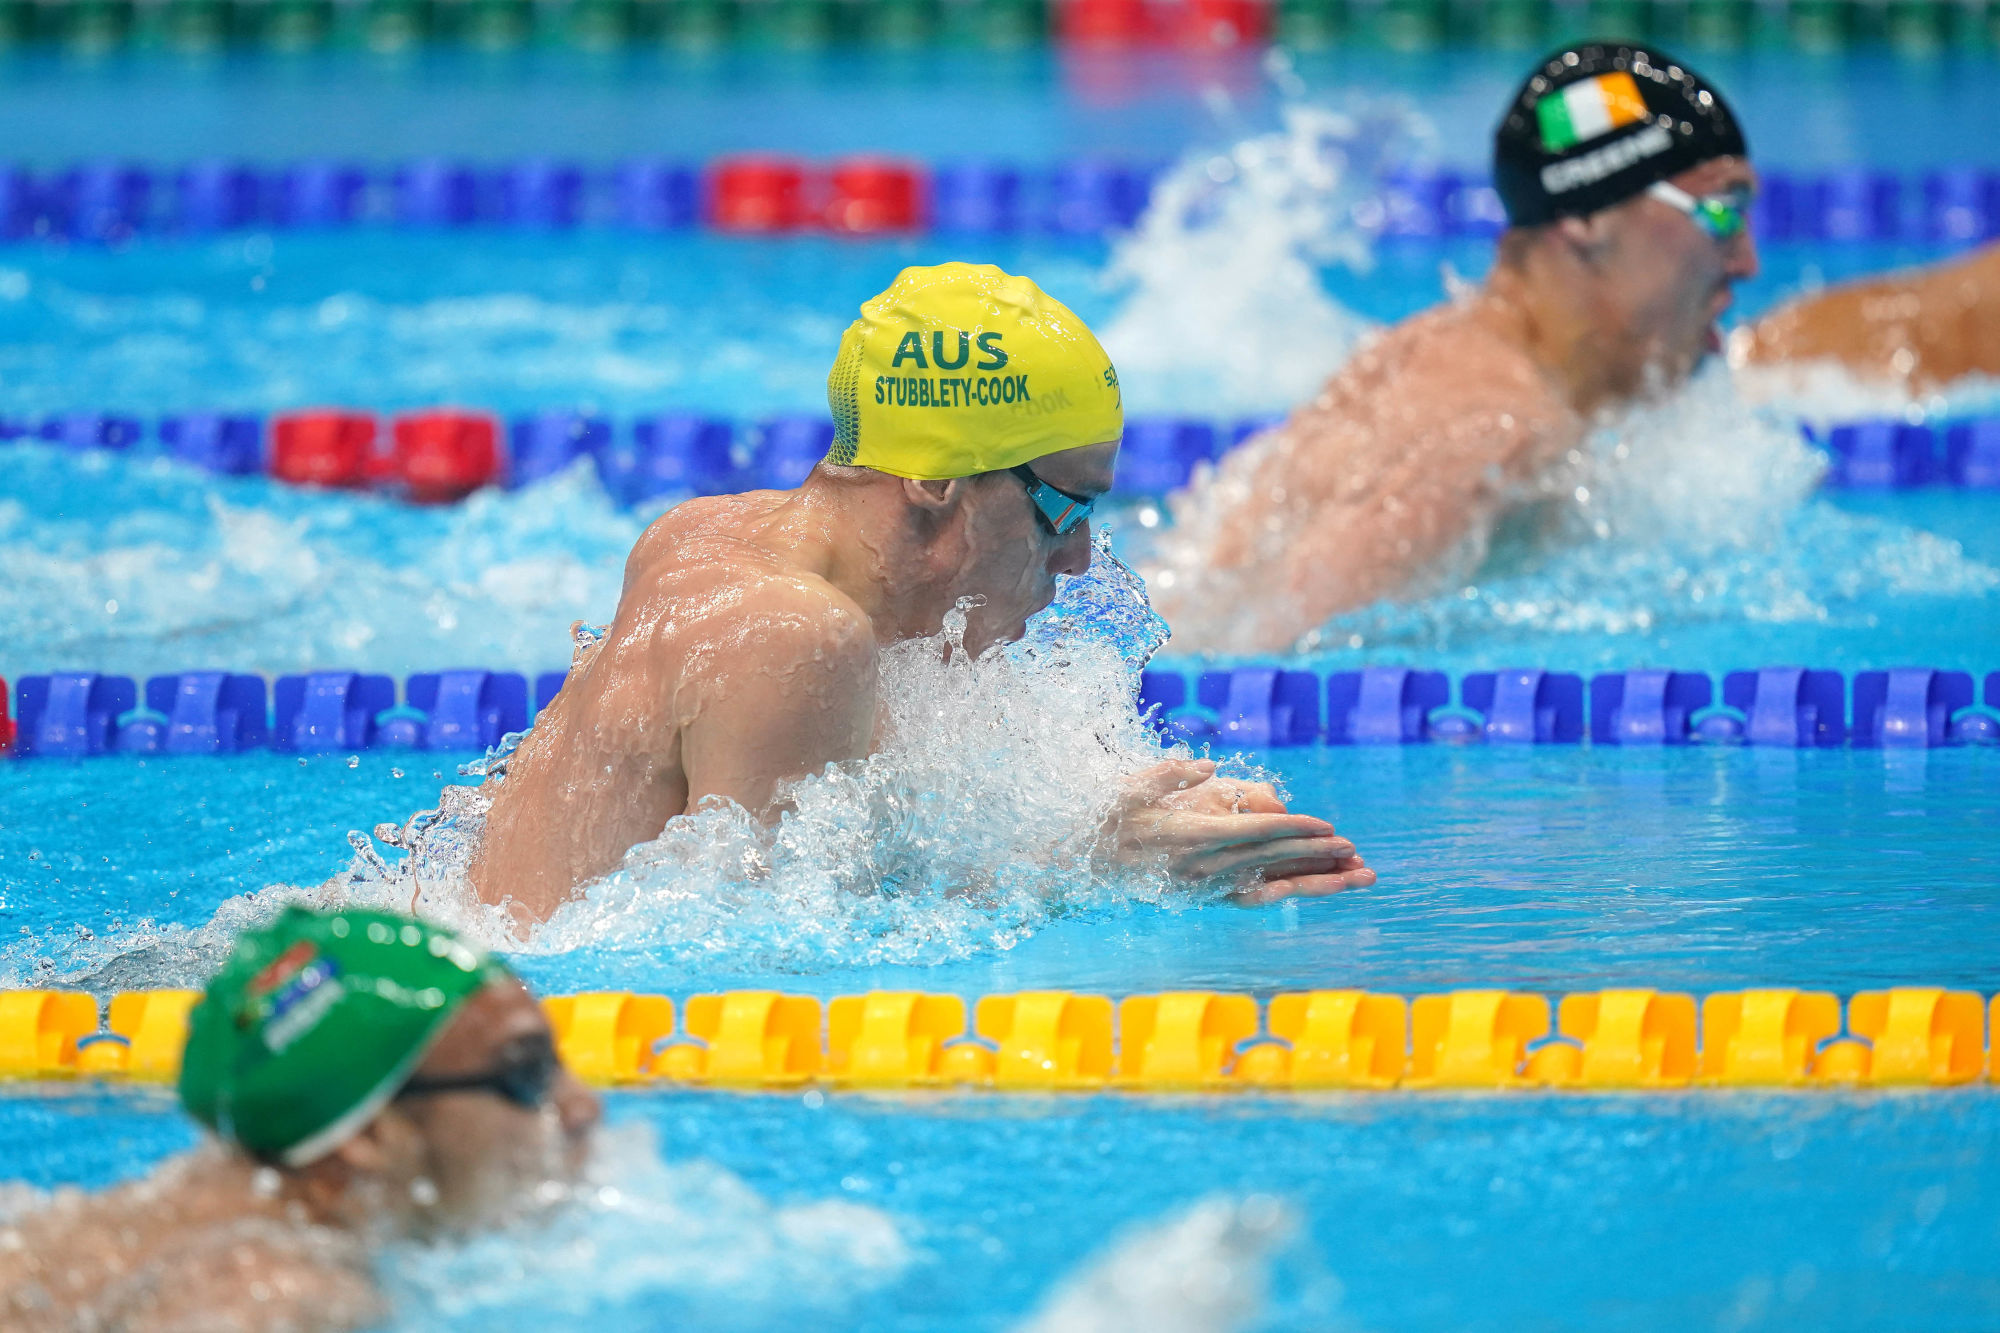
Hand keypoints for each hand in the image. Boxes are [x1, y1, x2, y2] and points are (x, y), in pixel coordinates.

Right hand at [1098, 759, 1374, 903]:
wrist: (1082, 865)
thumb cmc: (1107, 818)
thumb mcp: (1132, 786)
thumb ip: (1171, 772)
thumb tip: (1210, 767)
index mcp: (1189, 835)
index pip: (1254, 831)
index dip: (1293, 827)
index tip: (1326, 826)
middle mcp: (1201, 865)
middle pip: (1270, 857)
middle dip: (1316, 853)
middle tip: (1355, 850)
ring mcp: (1203, 885)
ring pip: (1269, 881)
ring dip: (1314, 880)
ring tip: (1353, 878)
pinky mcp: (1201, 896)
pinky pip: (1250, 896)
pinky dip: (1283, 893)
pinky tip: (1309, 890)